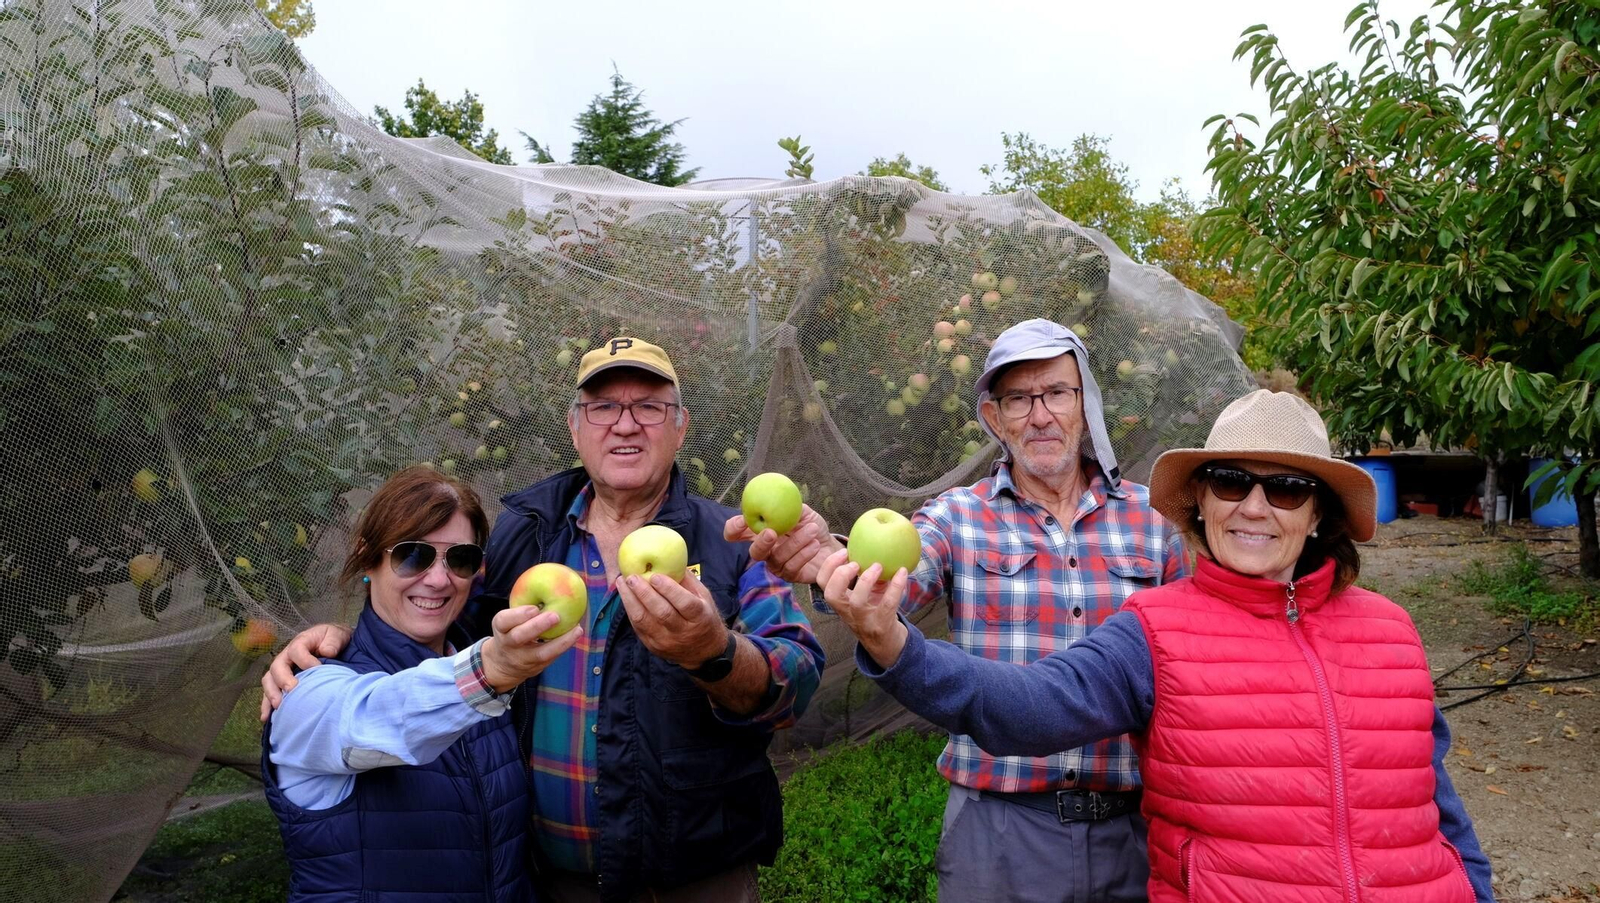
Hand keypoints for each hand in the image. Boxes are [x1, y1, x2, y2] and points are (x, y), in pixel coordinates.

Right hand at [260, 623, 352, 720]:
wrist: (334, 646)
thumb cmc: (333, 640)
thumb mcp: (336, 635)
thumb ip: (332, 641)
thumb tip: (327, 652)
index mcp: (300, 643)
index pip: (297, 650)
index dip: (305, 660)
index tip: (318, 669)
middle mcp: (287, 657)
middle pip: (277, 667)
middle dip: (283, 680)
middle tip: (292, 690)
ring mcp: (282, 670)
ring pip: (269, 681)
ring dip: (272, 694)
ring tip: (278, 706)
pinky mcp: (281, 683)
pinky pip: (269, 693)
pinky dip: (267, 705)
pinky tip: (267, 718)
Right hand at [479, 607, 584, 692]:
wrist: (502, 665)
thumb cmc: (511, 631)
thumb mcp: (508, 620)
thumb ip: (523, 607)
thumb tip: (551, 581)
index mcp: (501, 628)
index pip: (503, 621)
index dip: (518, 615)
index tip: (534, 608)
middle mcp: (509, 644)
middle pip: (519, 637)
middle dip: (537, 626)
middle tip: (555, 616)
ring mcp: (522, 659)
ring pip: (540, 653)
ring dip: (560, 642)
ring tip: (576, 630)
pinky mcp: (536, 668)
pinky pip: (552, 658)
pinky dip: (565, 645)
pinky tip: (576, 634)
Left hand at [616, 569, 728, 668]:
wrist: (703, 651)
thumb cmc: (703, 617)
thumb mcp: (704, 598)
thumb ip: (688, 582)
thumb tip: (670, 561)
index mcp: (700, 617)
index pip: (685, 604)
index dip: (670, 590)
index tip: (655, 576)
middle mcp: (683, 632)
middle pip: (662, 613)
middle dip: (644, 593)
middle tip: (632, 577)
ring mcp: (667, 641)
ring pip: (645, 621)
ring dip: (630, 600)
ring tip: (622, 583)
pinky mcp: (653, 647)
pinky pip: (638, 627)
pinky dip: (630, 610)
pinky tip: (625, 596)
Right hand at [724, 504, 842, 585]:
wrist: (831, 546)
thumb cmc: (813, 527)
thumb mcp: (803, 512)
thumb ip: (789, 506)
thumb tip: (776, 498)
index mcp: (762, 531)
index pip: (738, 533)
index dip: (734, 529)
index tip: (742, 522)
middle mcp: (766, 550)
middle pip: (754, 552)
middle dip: (760, 543)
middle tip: (772, 532)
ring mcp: (777, 564)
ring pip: (777, 558)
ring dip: (795, 542)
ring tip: (812, 529)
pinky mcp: (790, 575)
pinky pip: (792, 566)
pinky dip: (804, 553)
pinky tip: (815, 544)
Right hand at [816, 548, 908, 668]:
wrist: (887, 644)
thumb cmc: (875, 612)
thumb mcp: (866, 594)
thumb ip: (866, 574)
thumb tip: (875, 546)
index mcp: (841, 601)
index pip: (822, 583)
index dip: (828, 566)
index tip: (843, 552)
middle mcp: (848, 612)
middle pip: (831, 594)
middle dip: (840, 575)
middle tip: (854, 562)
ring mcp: (864, 620)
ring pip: (856, 602)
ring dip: (866, 581)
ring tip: (878, 566)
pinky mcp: (881, 625)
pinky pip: (887, 604)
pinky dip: (896, 587)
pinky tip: (902, 572)